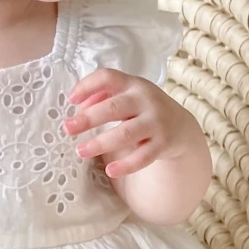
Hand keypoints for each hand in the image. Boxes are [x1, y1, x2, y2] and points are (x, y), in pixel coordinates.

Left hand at [65, 68, 197, 178]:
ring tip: (80, 151)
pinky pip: (143, 156)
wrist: (181, 126)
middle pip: (113, 108)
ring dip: (101, 143)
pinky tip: (110, 171)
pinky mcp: (164, 143)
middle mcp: (145, 100)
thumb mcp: (126, 95)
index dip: (87, 86)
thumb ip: (103, 96)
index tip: (70, 99)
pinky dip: (126, 165)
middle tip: (67, 128)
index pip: (108, 77)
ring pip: (125, 133)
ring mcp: (156, 122)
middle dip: (88, 118)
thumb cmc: (142, 108)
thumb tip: (80, 105)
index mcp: (132, 84)